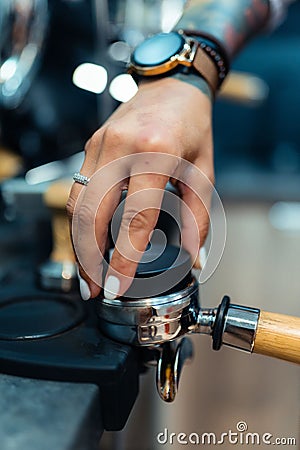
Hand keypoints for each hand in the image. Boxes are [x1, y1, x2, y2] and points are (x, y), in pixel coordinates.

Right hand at [67, 77, 213, 299]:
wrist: (171, 85)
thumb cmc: (192, 125)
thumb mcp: (203, 171)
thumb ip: (197, 217)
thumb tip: (192, 256)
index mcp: (156, 153)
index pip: (134, 217)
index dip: (123, 258)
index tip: (116, 285)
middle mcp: (121, 148)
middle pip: (93, 215)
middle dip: (89, 258)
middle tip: (93, 288)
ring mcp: (100, 145)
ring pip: (77, 204)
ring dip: (78, 242)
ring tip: (87, 271)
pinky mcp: (90, 146)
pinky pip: (78, 189)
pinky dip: (79, 220)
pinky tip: (86, 239)